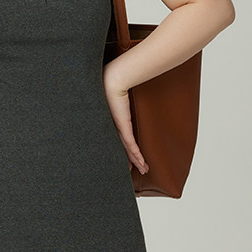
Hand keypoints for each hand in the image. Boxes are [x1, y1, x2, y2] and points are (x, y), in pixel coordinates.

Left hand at [102, 62, 148, 176]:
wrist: (111, 80)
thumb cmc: (110, 82)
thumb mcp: (114, 94)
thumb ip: (120, 97)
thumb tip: (123, 93)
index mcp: (108, 122)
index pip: (115, 140)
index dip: (121, 151)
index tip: (126, 160)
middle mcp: (111, 128)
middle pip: (120, 149)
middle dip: (129, 161)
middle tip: (132, 171)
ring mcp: (116, 128)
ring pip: (127, 150)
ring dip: (136, 161)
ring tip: (144, 170)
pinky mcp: (122, 127)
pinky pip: (131, 145)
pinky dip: (136, 155)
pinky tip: (141, 163)